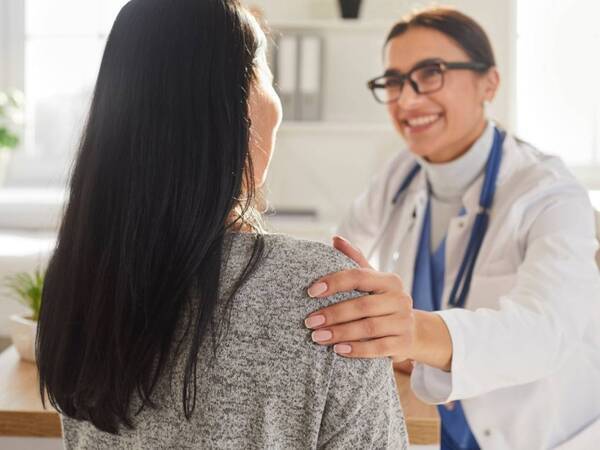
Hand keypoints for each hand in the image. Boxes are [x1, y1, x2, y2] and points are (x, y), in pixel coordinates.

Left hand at [305, 236, 453, 370]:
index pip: (359, 276)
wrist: (412, 331)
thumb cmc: (383, 302)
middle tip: (310, 321)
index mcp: (390, 280)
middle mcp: (400, 299)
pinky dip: (356, 350)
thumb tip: (335, 238)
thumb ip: (354, 259)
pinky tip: (338, 350)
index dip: (334, 282)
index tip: (311, 292)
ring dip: (340, 333)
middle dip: (333, 314)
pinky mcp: (404, 344)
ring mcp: (404, 322)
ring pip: (368, 328)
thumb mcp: (372, 280)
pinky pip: (378, 349)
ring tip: (317, 337)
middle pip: (362, 305)